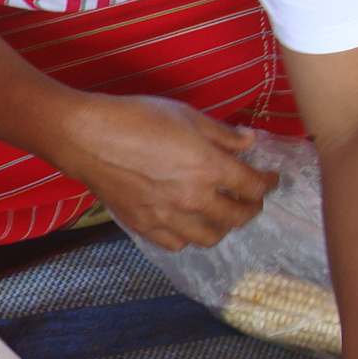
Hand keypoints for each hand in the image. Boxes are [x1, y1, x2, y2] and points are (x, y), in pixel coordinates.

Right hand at [51, 93, 278, 249]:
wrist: (87, 137)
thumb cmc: (135, 117)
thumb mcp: (185, 115)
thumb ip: (221, 134)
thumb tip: (248, 142)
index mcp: (209, 167)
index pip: (253, 186)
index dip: (268, 183)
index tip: (270, 179)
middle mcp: (194, 198)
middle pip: (237, 217)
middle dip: (250, 208)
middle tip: (250, 199)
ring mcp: (168, 217)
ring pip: (210, 237)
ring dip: (222, 227)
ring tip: (219, 215)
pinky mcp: (145, 225)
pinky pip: (177, 244)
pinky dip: (188, 237)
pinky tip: (186, 223)